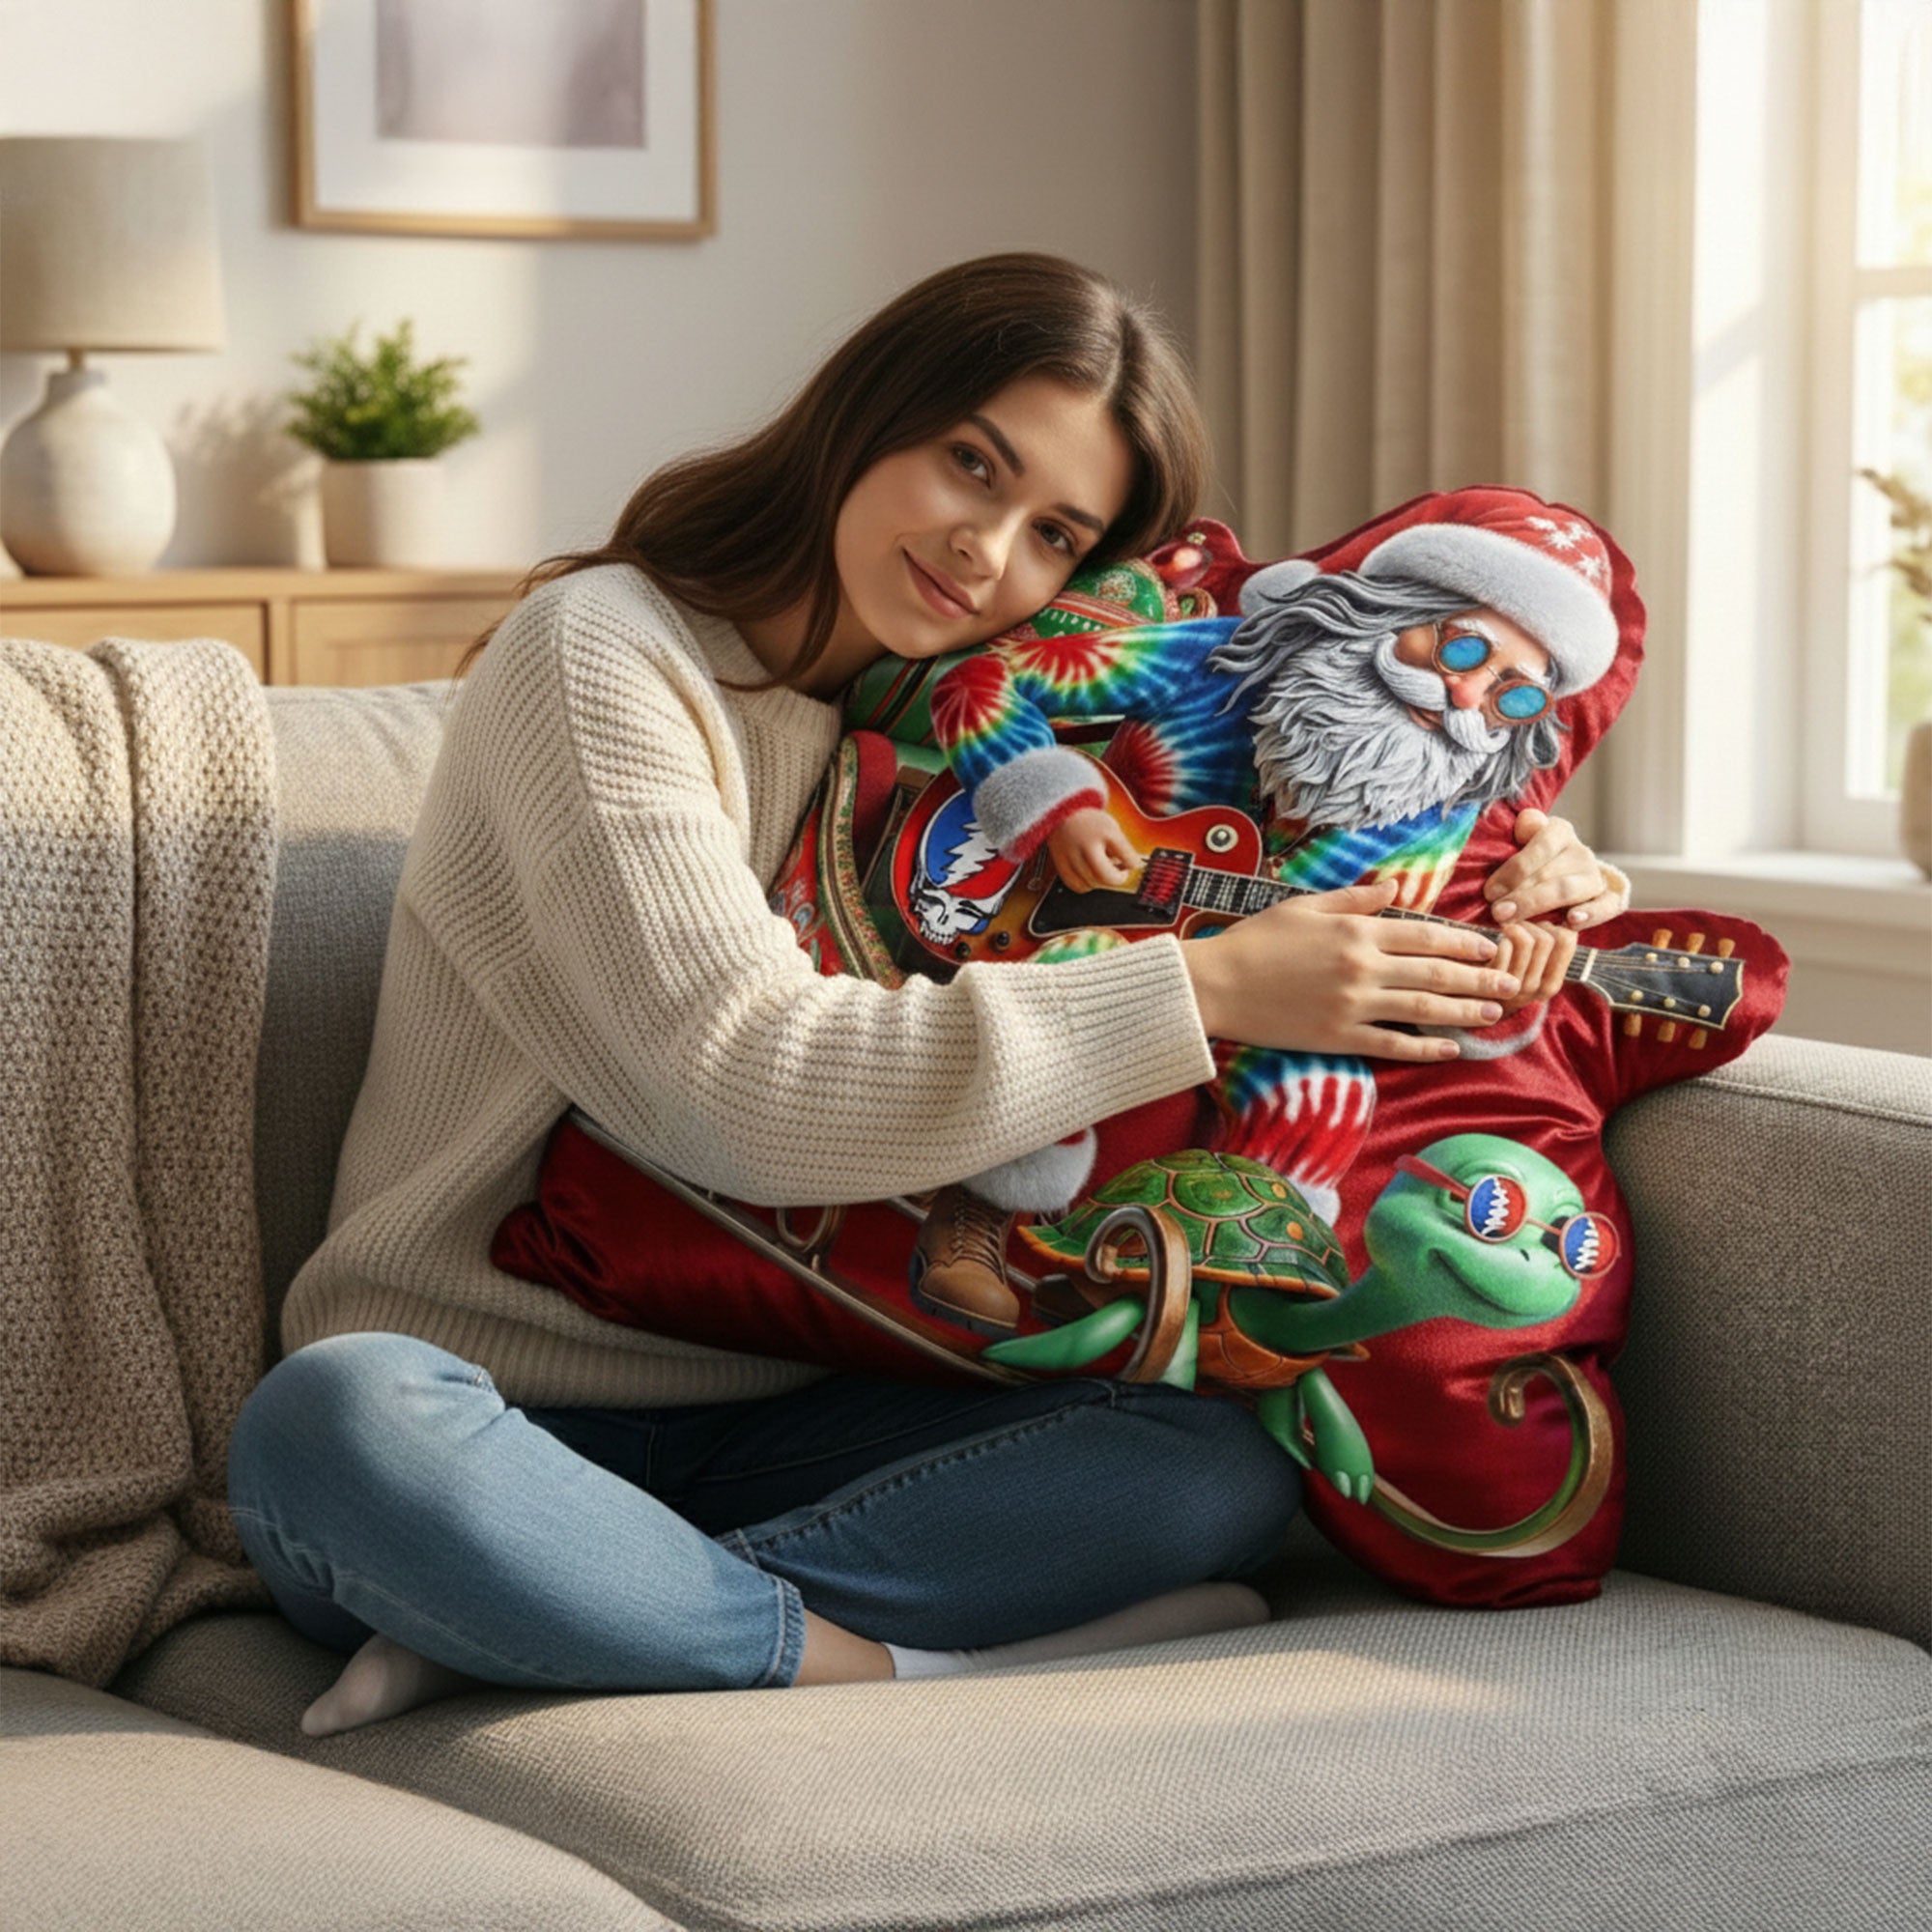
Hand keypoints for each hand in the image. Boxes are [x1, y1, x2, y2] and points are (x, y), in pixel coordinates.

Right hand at [1047, 808, 1139, 893]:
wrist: (1063, 814)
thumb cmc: (1091, 823)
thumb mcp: (1112, 829)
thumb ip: (1122, 849)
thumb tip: (1130, 869)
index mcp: (1104, 833)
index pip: (1128, 860)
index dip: (1132, 865)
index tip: (1128, 863)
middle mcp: (1086, 845)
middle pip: (1107, 877)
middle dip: (1116, 878)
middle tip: (1117, 870)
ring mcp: (1071, 857)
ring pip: (1093, 884)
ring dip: (1101, 881)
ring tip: (1101, 867)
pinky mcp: (1060, 865)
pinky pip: (1078, 886)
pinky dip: (1086, 885)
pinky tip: (1089, 874)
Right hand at [1182, 878, 1519, 1062]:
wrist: (1216, 984)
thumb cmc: (1256, 940)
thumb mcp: (1304, 905)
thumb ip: (1354, 898)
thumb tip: (1395, 888)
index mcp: (1357, 930)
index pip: (1426, 936)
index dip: (1464, 943)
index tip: (1491, 947)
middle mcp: (1363, 967)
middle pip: (1436, 975)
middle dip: (1480, 979)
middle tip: (1512, 982)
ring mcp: (1353, 1005)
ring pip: (1425, 1010)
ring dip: (1465, 1012)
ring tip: (1494, 1013)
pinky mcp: (1339, 1037)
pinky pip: (1394, 1045)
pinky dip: (1427, 1048)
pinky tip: (1451, 1048)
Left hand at [1484, 809, 1624, 929]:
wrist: (1565, 876)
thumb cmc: (1532, 861)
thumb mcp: (1522, 842)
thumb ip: (1522, 831)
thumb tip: (1525, 820)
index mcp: (1559, 832)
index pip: (1540, 847)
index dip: (1514, 870)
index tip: (1490, 891)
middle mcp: (1580, 852)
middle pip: (1549, 874)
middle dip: (1519, 895)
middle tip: (1497, 911)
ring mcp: (1595, 877)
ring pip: (1568, 890)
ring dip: (1538, 905)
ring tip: (1512, 918)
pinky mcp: (1609, 899)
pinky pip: (1605, 906)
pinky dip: (1591, 914)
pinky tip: (1572, 921)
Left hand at [1490, 918, 1576, 1010]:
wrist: (1472, 999)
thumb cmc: (1505, 974)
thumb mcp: (1532, 968)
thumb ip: (1549, 949)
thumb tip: (1566, 918)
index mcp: (1551, 984)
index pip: (1566, 941)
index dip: (1554, 925)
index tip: (1540, 926)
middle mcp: (1535, 988)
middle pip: (1546, 939)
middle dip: (1532, 924)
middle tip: (1521, 925)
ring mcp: (1513, 986)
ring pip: (1527, 941)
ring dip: (1516, 927)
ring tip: (1509, 929)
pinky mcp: (1492, 979)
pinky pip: (1505, 947)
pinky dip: (1500, 939)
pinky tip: (1494, 942)